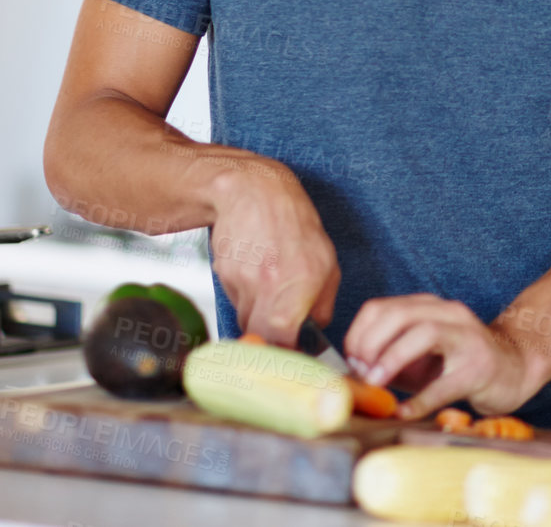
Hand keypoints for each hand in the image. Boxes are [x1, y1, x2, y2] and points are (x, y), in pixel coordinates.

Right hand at [204, 155, 339, 344]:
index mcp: (298, 287)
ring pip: (246, 321)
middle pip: (258, 340)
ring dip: (257, 319)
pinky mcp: (224, 277)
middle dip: (268, 343)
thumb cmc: (296, 226)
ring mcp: (242, 282)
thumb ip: (323, 305)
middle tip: (280, 334)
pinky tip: (256, 275)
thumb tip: (314, 336)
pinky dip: (245, 298)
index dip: (285, 356)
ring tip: (271, 291)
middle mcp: (267, 288)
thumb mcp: (327, 264)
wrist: (253, 192)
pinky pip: (236, 302)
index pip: (282, 343)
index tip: (291, 357)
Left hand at [343, 294, 533, 420]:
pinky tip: (403, 412)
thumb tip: (352, 374)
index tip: (351, 360)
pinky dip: (419, 401)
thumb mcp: (420, 355)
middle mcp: (448, 314)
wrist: (513, 368)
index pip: (382, 308)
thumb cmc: (458, 364)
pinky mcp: (479, 368)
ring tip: (377, 383)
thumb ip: (389, 357)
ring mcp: (467, 338)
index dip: (359, 333)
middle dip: (372, 344)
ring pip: (424, 334)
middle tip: (362, 373)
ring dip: (392, 359)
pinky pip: (444, 384)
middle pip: (400, 315)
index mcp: (429, 307)